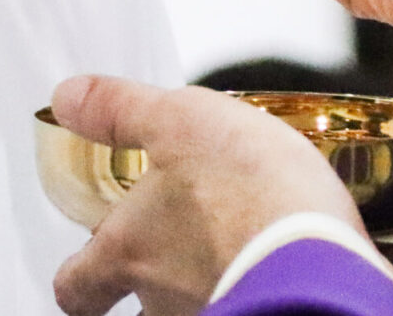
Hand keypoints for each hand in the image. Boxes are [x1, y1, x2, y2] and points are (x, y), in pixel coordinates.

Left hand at [50, 75, 363, 315]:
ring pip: (194, 307)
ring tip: (243, 246)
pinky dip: (255, 285)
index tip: (82, 272)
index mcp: (129, 252)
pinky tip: (279, 261)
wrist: (326, 256)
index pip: (75, 288)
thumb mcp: (177, 120)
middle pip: (140, 305)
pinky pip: (248, 306)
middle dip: (154, 281)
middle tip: (180, 248)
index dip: (77, 280)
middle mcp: (163, 300)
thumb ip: (118, 110)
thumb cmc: (251, 192)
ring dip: (210, 281)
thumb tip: (66, 98)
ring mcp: (215, 314)